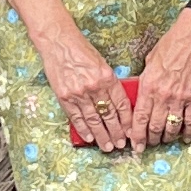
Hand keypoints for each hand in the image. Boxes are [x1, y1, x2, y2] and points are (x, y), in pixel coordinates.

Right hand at [37, 22, 130, 146]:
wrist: (59, 43)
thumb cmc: (81, 51)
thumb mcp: (102, 64)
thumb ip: (110, 83)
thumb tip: (118, 104)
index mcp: (108, 77)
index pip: (121, 105)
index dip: (127, 121)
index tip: (131, 132)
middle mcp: (94, 87)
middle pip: (109, 115)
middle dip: (116, 133)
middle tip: (121, 144)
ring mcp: (79, 93)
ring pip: (93, 120)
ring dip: (101, 135)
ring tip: (107, 146)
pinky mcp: (64, 96)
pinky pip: (76, 117)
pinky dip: (83, 129)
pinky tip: (89, 138)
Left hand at [131, 6, 190, 145]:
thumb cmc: (170, 44)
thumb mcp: (149, 61)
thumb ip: (145, 81)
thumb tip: (141, 95)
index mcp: (148, 85)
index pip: (139, 117)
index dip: (136, 134)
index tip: (134, 145)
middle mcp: (163, 95)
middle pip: (154, 126)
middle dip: (150, 140)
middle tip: (148, 146)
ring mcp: (180, 97)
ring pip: (171, 127)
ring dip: (167, 137)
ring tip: (164, 141)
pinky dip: (188, 132)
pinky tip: (185, 138)